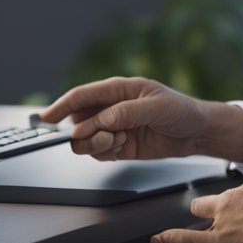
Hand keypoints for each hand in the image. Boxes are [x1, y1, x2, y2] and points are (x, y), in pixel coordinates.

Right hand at [40, 77, 242, 162]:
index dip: (61, 105)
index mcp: (118, 89)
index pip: (81, 96)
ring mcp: (112, 127)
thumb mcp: (157, 107)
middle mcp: (110, 108)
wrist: (197, 133)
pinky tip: (122, 147)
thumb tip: (101, 120)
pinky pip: (97, 152)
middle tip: (106, 136)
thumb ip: (126, 113)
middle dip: (86, 131)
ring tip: (117, 141)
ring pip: (84, 138)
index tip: (45, 117)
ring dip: (95, 144)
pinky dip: (105, 153)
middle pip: (77, 120)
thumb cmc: (181, 111)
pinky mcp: (118, 145)